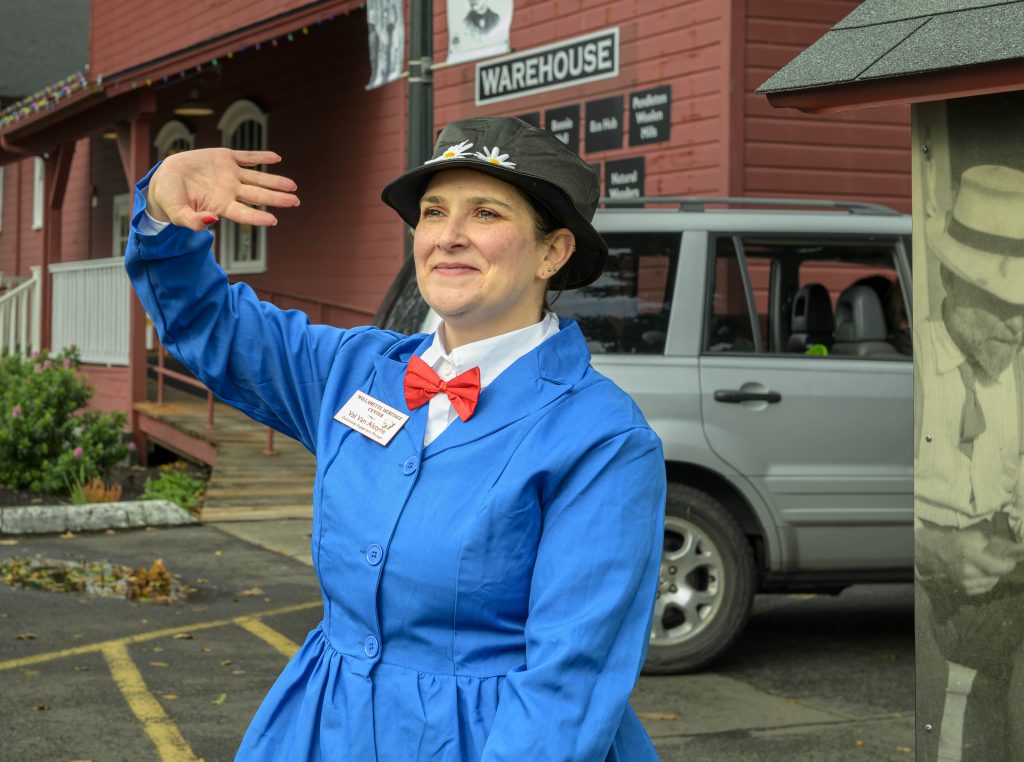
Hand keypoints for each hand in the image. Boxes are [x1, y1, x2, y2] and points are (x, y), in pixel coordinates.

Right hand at [146, 148, 298, 230]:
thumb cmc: (171, 200)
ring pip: (257, 177)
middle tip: (295, 202)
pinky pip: (246, 157)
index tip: (273, 220)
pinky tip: (276, 158)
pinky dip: (260, 157)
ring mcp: (229, 175)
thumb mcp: (176, 213)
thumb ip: (192, 221)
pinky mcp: (225, 158)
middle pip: (257, 195)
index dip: (257, 217)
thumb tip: (212, 220)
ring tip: (293, 185)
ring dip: (275, 180)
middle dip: (276, 198)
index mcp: (220, 206)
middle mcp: (230, 191)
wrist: (165, 177)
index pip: (242, 213)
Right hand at [917, 524, 1016, 595]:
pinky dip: (987, 582)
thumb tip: (1015, 549)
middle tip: (999, 562)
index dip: (1007, 565)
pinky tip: (982, 575)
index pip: (996, 567)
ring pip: (991, 583)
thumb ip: (995, 543)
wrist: (937, 552)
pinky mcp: (964, 589)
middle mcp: (966, 571)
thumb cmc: (957, 541)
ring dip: (993, 576)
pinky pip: (985, 589)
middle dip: (1000, 569)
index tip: (1011, 561)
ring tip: (988, 567)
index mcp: (968, 554)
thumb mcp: (975, 536)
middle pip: (995, 576)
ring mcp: (964, 582)